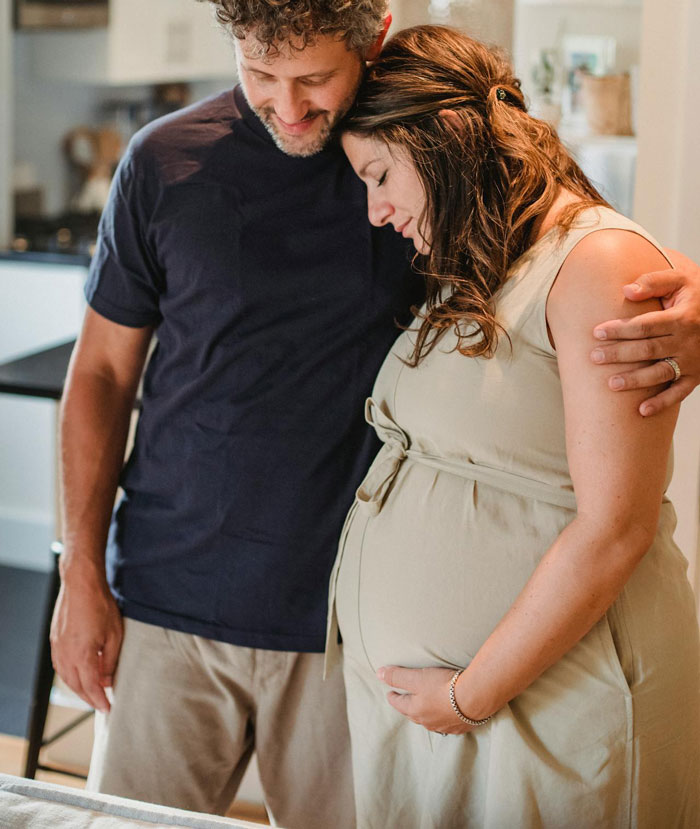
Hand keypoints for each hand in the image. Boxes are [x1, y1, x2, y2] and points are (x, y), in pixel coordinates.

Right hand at [50, 567, 122, 712]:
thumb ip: (110, 660)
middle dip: (89, 698)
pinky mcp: (55, 641)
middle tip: (101, 704)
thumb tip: (107, 680)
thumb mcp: (115, 634)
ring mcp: (58, 648)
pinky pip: (60, 666)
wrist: (80, 584)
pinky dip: (70, 676)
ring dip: (78, 688)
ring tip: (92, 693)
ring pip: (66, 678)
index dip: (100, 701)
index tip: (108, 709)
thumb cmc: (100, 605)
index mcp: (82, 656)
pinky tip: (79, 675)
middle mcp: (66, 655)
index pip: (91, 687)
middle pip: (76, 686)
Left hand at [377, 665, 474, 734]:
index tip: (389, 693)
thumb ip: (398, 676)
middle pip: (413, 714)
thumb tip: (379, 673)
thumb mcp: (416, 678)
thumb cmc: (443, 686)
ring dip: (425, 714)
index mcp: (415, 710)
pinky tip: (446, 715)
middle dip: (407, 707)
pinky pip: (446, 724)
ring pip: (429, 721)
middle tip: (404, 701)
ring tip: (424, 708)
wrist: (474, 698)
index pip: (399, 703)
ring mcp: (445, 726)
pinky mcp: (461, 726)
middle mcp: (428, 721)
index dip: (393, 697)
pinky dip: (442, 718)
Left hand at [591, 253, 699, 415]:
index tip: (596, 332)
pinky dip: (662, 403)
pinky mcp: (697, 376)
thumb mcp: (680, 280)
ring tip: (611, 384)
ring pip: (660, 373)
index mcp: (682, 317)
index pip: (645, 326)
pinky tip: (642, 410)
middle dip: (619, 355)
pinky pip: (680, 392)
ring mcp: (693, 360)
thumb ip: (653, 282)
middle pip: (648, 350)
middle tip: (593, 357)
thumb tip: (626, 290)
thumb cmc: (696, 293)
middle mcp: (688, 341)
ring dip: (635, 380)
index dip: (619, 329)